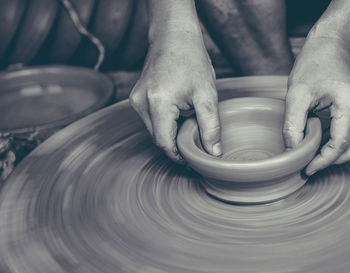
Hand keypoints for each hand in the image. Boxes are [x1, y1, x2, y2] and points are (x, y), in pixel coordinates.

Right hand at [129, 31, 220, 161]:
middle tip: (197, 138)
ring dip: (171, 131)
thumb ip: (211, 127)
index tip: (194, 159)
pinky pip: (151, 119)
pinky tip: (179, 111)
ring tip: (189, 118)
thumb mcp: (207, 95)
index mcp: (157, 103)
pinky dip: (165, 121)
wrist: (173, 36)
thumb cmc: (191, 60)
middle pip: (158, 138)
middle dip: (177, 143)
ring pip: (154, 130)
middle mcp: (140, 103)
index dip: (179, 156)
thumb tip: (214, 153)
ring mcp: (135, 100)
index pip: (164, 144)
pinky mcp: (136, 97)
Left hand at [284, 36, 349, 175]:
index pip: (341, 144)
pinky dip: (340, 142)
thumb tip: (292, 152)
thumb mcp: (296, 94)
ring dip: (337, 153)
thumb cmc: (314, 63)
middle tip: (310, 165)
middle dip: (332, 161)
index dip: (323, 161)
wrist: (332, 43)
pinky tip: (321, 141)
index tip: (306, 168)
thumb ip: (292, 125)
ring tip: (313, 153)